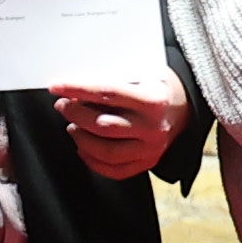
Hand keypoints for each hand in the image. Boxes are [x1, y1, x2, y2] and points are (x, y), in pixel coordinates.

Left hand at [52, 71, 184, 179]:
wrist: (185, 108)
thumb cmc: (158, 86)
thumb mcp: (143, 72)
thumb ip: (113, 79)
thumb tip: (76, 86)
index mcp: (153, 100)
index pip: (108, 93)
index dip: (78, 89)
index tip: (56, 87)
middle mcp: (153, 127)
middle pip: (103, 125)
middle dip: (75, 114)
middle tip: (62, 105)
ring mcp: (152, 148)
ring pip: (107, 151)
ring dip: (81, 139)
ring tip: (72, 127)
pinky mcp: (148, 162)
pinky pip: (115, 170)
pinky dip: (93, 162)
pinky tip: (83, 148)